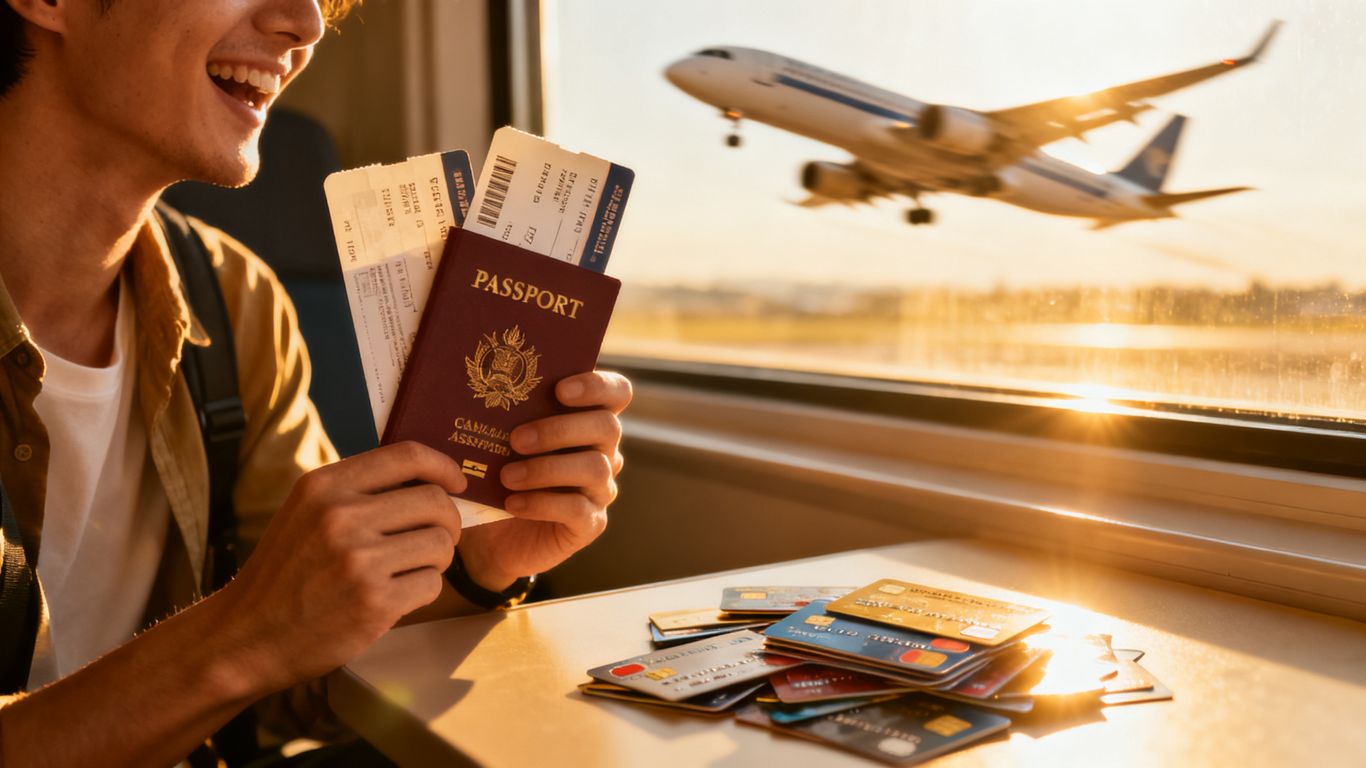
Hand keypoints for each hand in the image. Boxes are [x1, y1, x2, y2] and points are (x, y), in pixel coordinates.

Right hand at [220, 442, 465, 689]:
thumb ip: (357, 492)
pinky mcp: (375, 602)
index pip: (407, 456)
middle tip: (433, 541)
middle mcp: (341, 516)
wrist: (246, 638)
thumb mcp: (306, 513)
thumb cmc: (285, 575)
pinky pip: (433, 584)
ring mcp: (358, 560)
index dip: (444, 466)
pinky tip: (395, 598)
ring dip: (437, 560)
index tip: (457, 482)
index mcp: (324, 486)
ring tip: (408, 571)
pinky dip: (423, 591)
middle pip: (436, 502)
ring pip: (442, 544)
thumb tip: (430, 479)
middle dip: (447, 523)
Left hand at [457, 371, 632, 589]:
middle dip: (560, 429)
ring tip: (507, 476)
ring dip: (546, 468)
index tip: (560, 389)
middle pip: (607, 427)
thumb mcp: (496, 442)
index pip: (617, 393)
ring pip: (595, 468)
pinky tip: (512, 503)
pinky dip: (542, 503)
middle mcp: (604, 452)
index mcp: (587, 420)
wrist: (490, 537)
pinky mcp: (590, 524)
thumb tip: (481, 393)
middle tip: (516, 439)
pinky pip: (578, 509)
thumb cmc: (495, 476)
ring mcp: (600, 489)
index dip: (597, 386)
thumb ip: (500, 416)